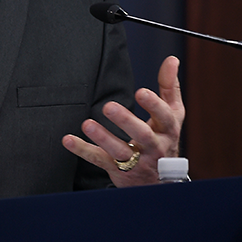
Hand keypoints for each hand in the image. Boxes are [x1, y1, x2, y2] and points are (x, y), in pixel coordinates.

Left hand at [61, 55, 184, 186]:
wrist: (161, 182)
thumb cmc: (164, 138)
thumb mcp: (173, 114)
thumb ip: (169, 87)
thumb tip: (172, 59)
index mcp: (167, 129)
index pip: (164, 117)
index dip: (153, 105)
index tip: (141, 92)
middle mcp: (153, 146)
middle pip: (141, 135)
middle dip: (125, 121)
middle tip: (108, 106)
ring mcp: (136, 160)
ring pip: (120, 151)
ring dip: (103, 138)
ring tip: (88, 124)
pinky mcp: (118, 170)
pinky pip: (99, 160)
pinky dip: (83, 150)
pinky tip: (68, 140)